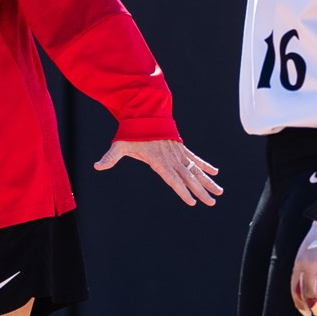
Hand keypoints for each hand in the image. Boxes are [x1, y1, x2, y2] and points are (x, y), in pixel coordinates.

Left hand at [93, 140, 222, 206]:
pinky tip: (215, 173)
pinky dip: (205, 166)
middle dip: (201, 191)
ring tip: (219, 192)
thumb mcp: (120, 145)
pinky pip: (195, 159)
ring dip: (208, 181)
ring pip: (195, 170)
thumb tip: (97, 166)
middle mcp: (171, 158)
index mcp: (159, 161)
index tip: (192, 202)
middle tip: (212, 202)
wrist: (145, 113)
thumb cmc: (132, 132)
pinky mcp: (180, 148)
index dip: (182, 191)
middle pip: (189, 178)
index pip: (173, 180)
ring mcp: (178, 153)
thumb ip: (111, 157)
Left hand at [291, 206, 316, 315]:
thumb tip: (305, 296)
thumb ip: (301, 273)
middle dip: (315, 308)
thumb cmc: (314, 244)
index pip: (297, 291)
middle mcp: (309, 267)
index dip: (301, 305)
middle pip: (310, 295)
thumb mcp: (301, 256)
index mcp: (298, 265)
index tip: (306, 314)